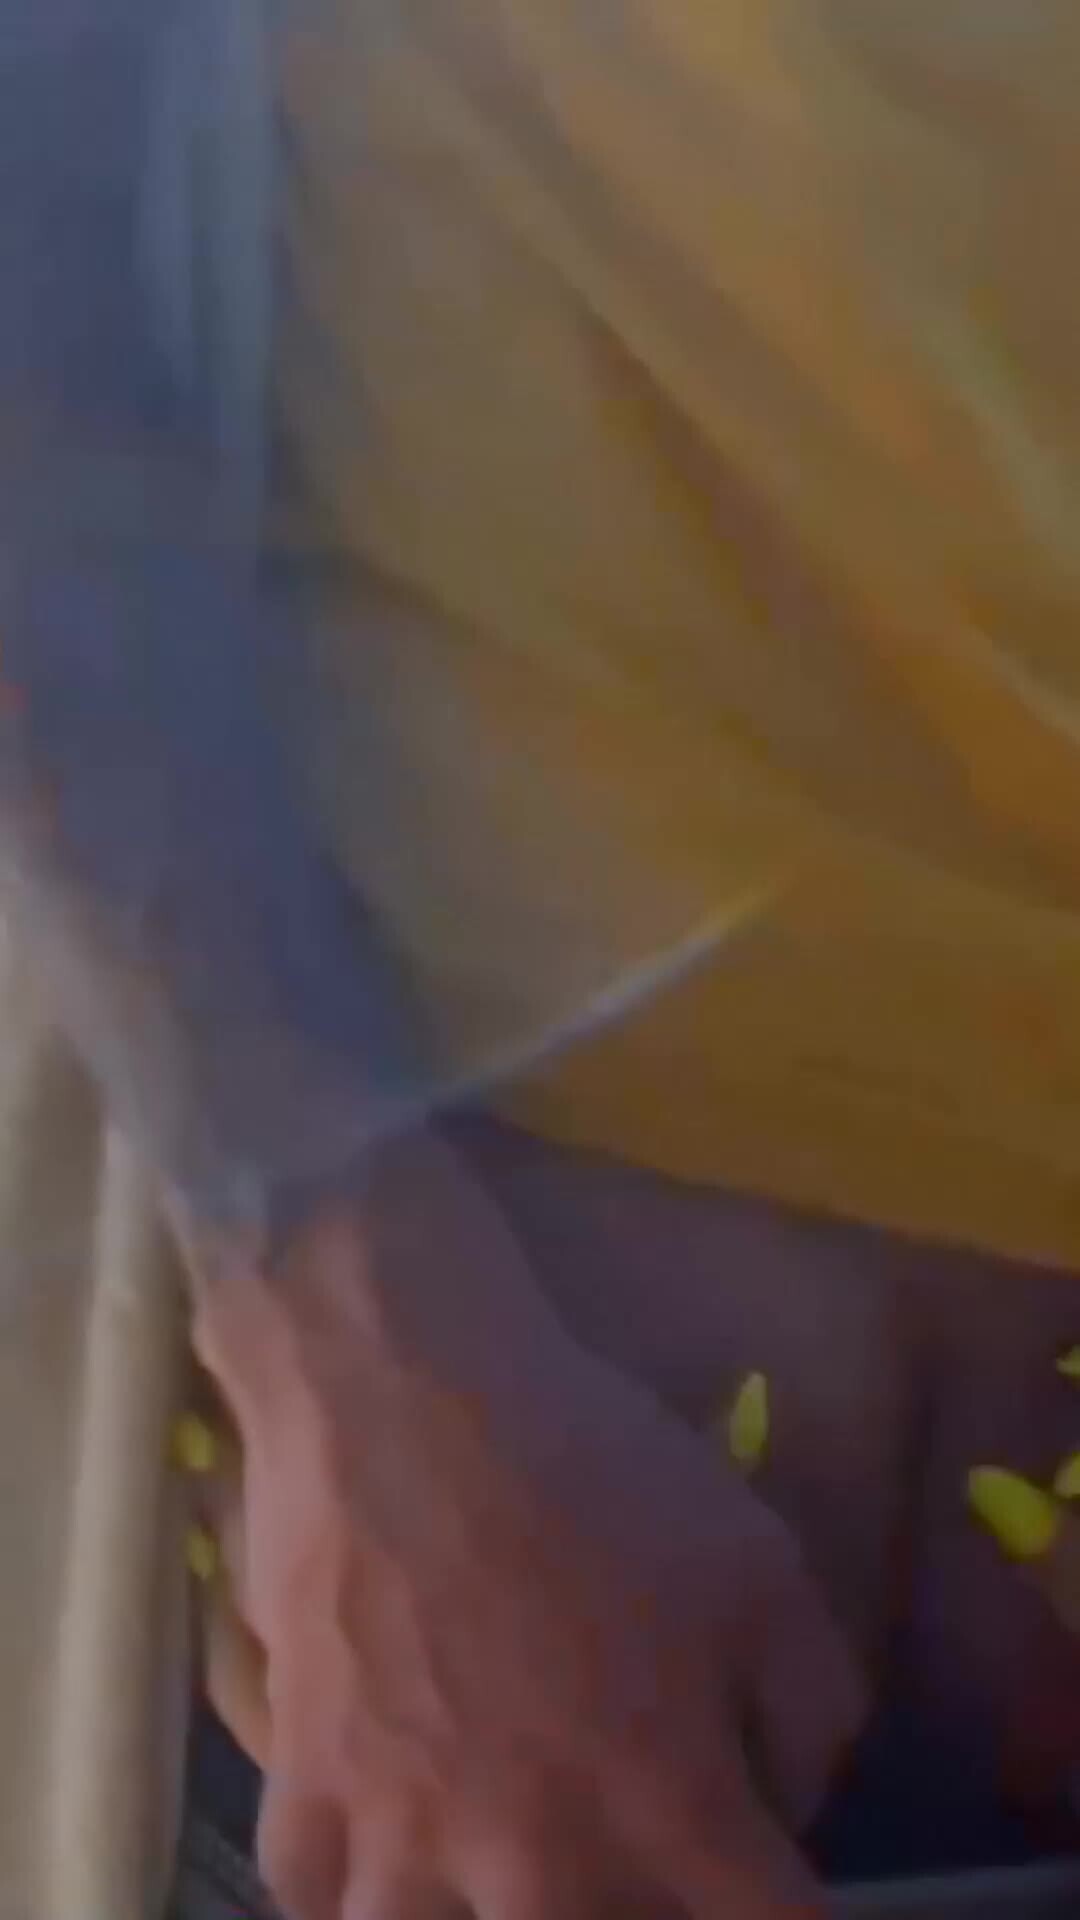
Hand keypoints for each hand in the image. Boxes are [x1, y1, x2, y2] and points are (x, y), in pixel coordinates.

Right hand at [193, 1133, 862, 1919]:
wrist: (403, 1390)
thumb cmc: (591, 1466)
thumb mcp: (761, 1559)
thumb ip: (812, 1712)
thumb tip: (778, 1805)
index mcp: (665, 1807)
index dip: (781, 1911)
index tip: (764, 1874)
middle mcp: (536, 1863)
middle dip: (629, 1910)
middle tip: (626, 1843)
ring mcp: (403, 1840)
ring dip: (470, 1913)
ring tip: (491, 1865)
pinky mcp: (301, 1791)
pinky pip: (317, 1898)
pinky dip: (354, 1882)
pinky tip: (380, 1841)